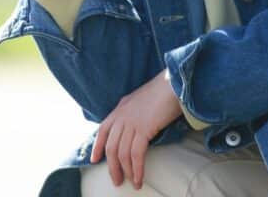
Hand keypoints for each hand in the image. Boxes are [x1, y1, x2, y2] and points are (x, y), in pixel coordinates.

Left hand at [90, 69, 182, 188]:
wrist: (173, 84)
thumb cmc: (161, 92)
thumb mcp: (139, 100)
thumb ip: (131, 112)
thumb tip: (130, 127)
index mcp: (119, 109)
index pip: (102, 130)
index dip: (97, 146)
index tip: (94, 160)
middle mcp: (121, 116)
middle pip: (111, 147)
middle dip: (113, 166)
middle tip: (117, 181)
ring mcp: (131, 122)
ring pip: (122, 153)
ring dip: (126, 171)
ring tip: (132, 183)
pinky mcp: (143, 128)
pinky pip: (136, 154)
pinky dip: (137, 168)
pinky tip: (139, 178)